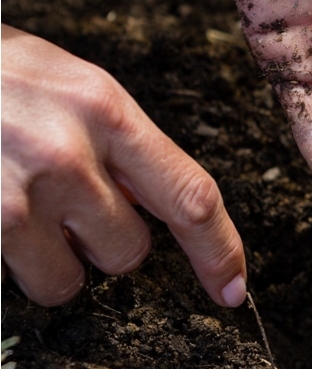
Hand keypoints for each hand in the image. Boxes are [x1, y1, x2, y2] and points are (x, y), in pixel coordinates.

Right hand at [1, 26, 246, 306]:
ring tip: (12, 207)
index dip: (219, 250)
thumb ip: (114, 137)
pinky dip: (6, 264)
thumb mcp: (63, 80)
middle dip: (103, 241)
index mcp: (103, 108)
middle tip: (60, 202)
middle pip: (130, 252)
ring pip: (68, 281)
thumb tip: (152, 202)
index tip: (233, 288)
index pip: (190, 195)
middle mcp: (67, 155)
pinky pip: (14, 284)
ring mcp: (14, 199)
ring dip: (50, 261)